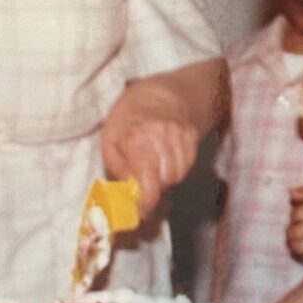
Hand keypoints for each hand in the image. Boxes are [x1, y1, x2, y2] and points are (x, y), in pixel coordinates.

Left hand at [101, 79, 198, 214]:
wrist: (157, 93)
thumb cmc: (127, 119)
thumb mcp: (110, 141)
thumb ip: (118, 168)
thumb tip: (130, 192)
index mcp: (137, 139)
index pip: (149, 181)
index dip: (147, 201)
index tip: (142, 208)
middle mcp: (162, 136)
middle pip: (165, 180)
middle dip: (153, 187)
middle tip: (143, 181)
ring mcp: (180, 135)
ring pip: (178, 174)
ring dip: (166, 177)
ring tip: (154, 166)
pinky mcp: (192, 136)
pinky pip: (187, 165)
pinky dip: (177, 167)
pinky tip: (166, 157)